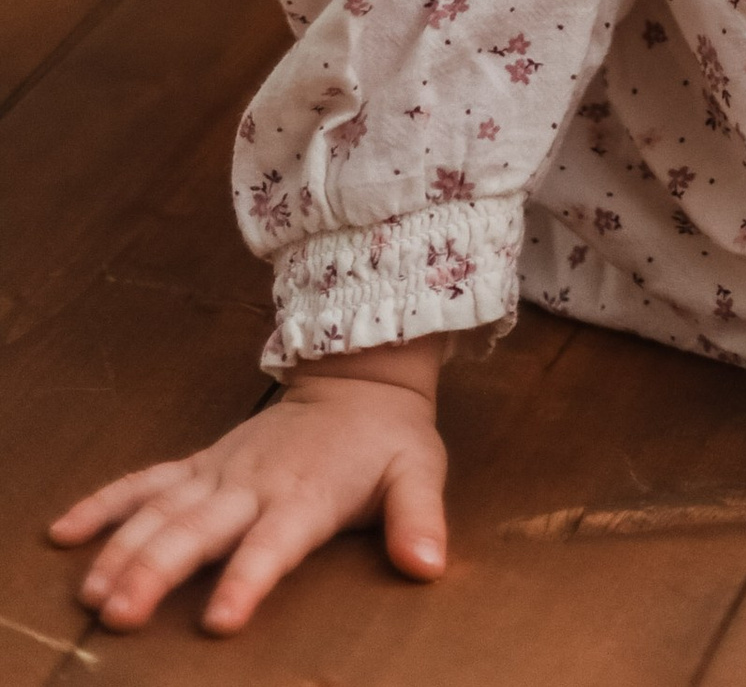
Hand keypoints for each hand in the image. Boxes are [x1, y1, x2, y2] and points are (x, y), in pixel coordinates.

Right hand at [50, 338, 448, 635]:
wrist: (360, 378)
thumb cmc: (389, 440)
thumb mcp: (418, 472)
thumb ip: (419, 518)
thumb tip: (429, 564)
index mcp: (305, 495)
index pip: (272, 544)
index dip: (247, 579)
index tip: (219, 620)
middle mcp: (252, 484)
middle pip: (197, 531)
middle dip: (156, 572)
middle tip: (117, 616)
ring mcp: (220, 471)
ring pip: (160, 511)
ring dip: (121, 550)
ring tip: (89, 594)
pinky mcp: (202, 463)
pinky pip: (145, 482)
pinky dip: (104, 505)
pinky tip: (63, 532)